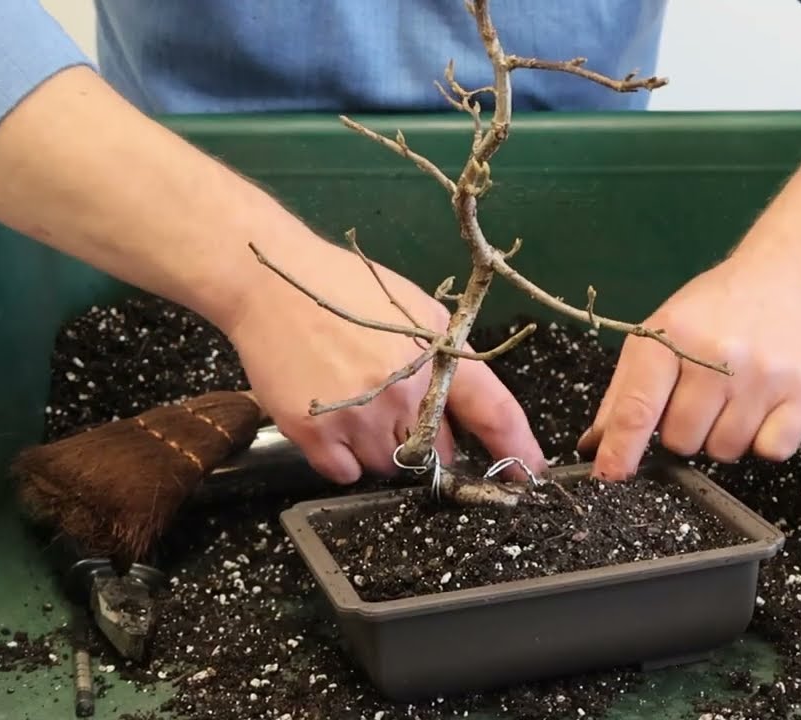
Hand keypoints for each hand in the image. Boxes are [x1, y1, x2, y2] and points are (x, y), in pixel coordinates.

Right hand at [224, 239, 545, 483]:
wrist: (272, 286)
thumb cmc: (346, 292)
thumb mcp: (416, 310)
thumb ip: (445, 360)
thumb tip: (464, 412)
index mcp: (438, 355)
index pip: (494, 409)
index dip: (516, 447)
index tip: (529, 475)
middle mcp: (406, 391)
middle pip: (436, 451)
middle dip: (423, 440)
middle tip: (391, 407)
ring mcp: (362, 416)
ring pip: (387, 466)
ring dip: (376, 449)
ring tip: (353, 402)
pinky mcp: (317, 433)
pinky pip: (344, 472)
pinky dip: (339, 457)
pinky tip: (330, 418)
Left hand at [577, 250, 800, 479]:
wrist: (786, 274)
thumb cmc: (714, 308)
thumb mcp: (660, 332)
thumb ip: (625, 391)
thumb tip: (596, 446)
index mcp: (670, 338)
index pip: (638, 408)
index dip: (621, 450)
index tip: (609, 477)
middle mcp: (717, 357)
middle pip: (682, 441)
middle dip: (683, 430)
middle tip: (699, 396)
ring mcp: (762, 376)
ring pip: (725, 451)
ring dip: (723, 436)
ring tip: (732, 396)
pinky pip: (770, 451)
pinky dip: (763, 441)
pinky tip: (761, 408)